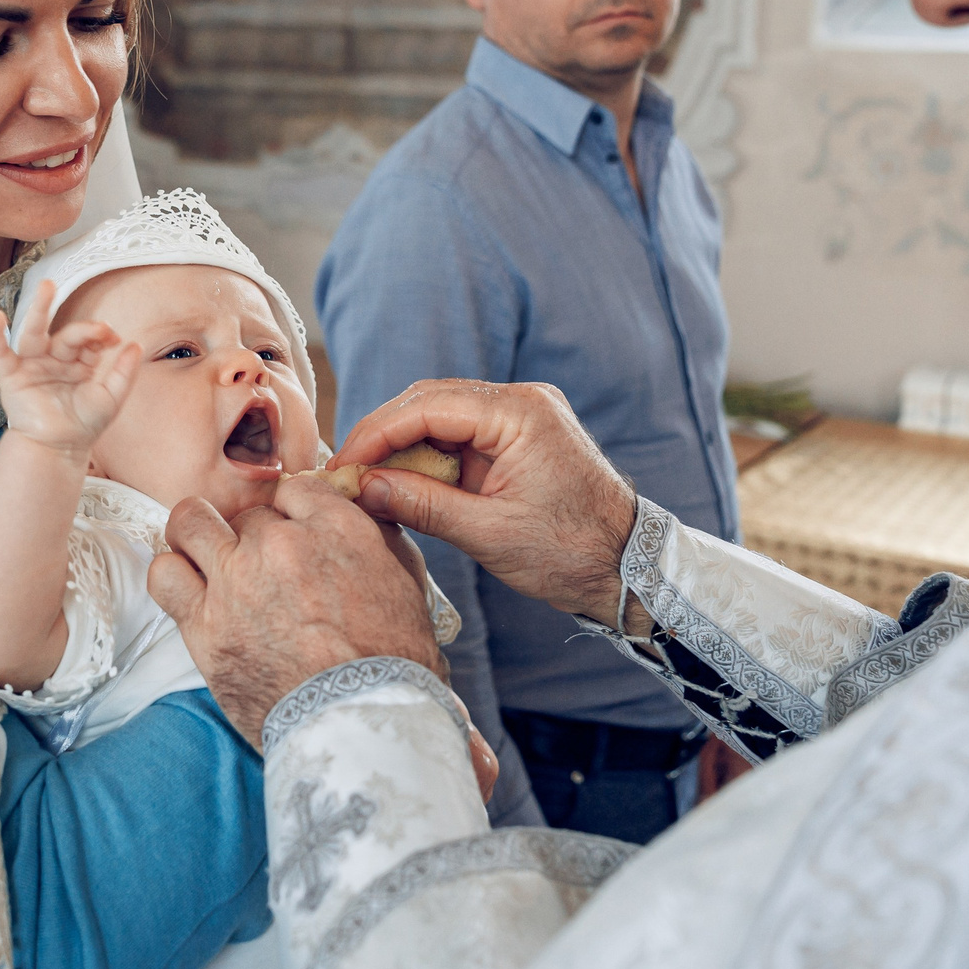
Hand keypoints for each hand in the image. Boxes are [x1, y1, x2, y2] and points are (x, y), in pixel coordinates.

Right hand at [0, 280, 142, 458]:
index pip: (88, 341)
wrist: (60, 449)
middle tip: (94, 314)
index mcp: (77, 363)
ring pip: (35, 333)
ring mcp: (33, 366)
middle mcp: (55, 360)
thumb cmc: (83, 426)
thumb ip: (123, 372)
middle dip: (77, 323)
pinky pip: (1, 354)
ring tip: (46, 287)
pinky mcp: (13, 377)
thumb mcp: (110, 398)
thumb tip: (136, 344)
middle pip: (65, 333)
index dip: (99, 335)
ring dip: (40, 309)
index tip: (112, 337)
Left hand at [149, 475, 440, 745]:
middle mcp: (280, 544)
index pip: (294, 488)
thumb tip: (350, 509)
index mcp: (335, 527)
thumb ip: (373, 535)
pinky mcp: (203, 624)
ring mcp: (236, 581)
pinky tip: (190, 592)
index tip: (292, 534)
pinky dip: (174, 576)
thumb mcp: (403, 581)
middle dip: (255, 538)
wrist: (361, 722)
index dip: (292, 511)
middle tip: (262, 568)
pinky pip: (165, 574)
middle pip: (247, 513)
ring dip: (199, 538)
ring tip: (209, 561)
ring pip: (190, 523)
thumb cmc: (392, 660)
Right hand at [334, 380, 638, 620]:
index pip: (427, 406)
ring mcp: (523, 416)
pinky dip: (428, 457)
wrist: (627, 567)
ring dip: (403, 446)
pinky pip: (460, 435)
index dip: (376, 433)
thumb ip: (422, 504)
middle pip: (429, 401)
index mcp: (520, 413)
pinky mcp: (519, 437)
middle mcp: (522, 402)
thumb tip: (362, 487)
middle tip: (346, 473)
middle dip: (383, 435)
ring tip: (367, 481)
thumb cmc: (571, 552)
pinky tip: (402, 483)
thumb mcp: (488, 534)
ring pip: (441, 416)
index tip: (342, 466)